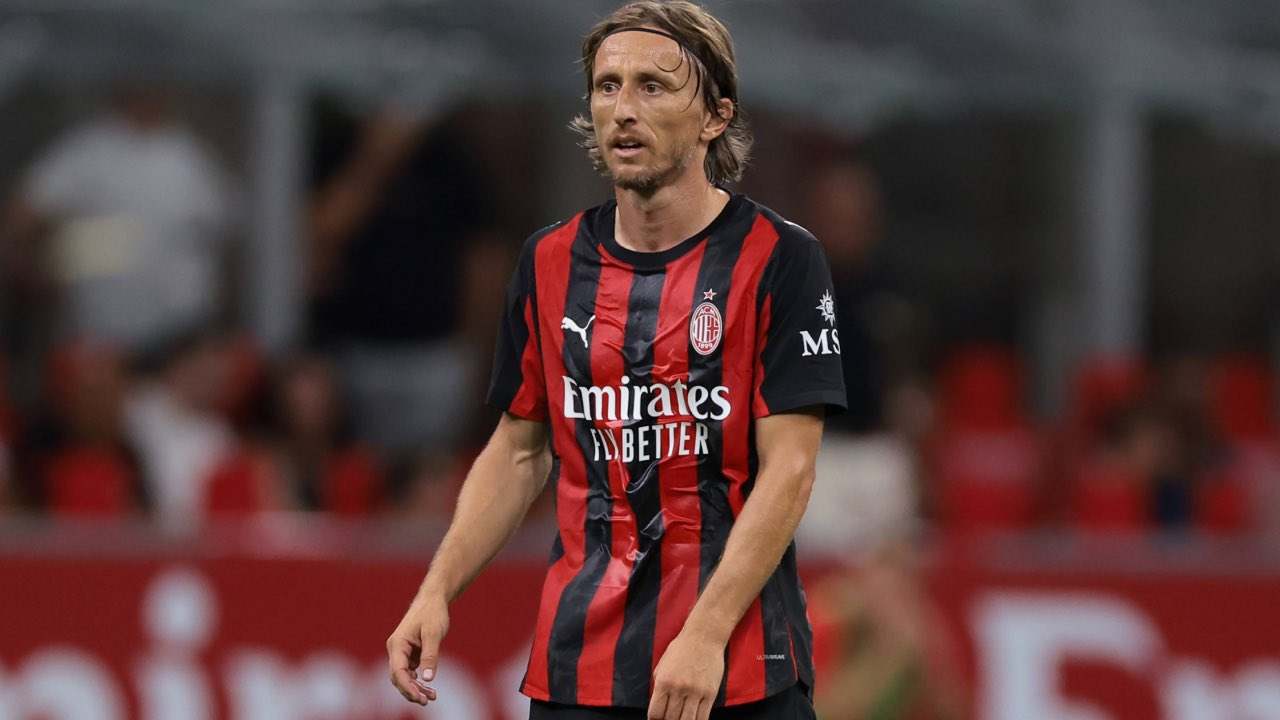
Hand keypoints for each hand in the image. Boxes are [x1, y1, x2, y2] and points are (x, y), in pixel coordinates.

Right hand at [386, 591, 449, 705]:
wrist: (433, 599)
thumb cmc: (432, 613)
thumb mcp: (434, 633)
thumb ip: (430, 655)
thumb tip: (428, 678)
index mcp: (397, 643)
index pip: (398, 671)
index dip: (407, 687)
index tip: (420, 697)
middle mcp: (396, 649)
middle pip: (398, 677)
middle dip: (411, 691)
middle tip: (427, 701)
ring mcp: (402, 652)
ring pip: (404, 676)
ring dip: (416, 688)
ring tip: (432, 696)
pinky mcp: (409, 653)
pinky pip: (410, 672)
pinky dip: (418, 681)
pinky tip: (429, 688)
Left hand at [648, 630, 725, 719]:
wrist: (704, 636)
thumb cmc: (681, 649)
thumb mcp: (662, 666)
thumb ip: (658, 687)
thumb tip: (658, 708)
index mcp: (663, 681)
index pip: (655, 714)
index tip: (657, 719)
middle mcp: (678, 688)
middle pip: (670, 719)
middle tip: (670, 717)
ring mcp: (695, 692)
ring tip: (681, 718)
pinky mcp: (710, 693)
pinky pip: (703, 717)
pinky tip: (694, 719)